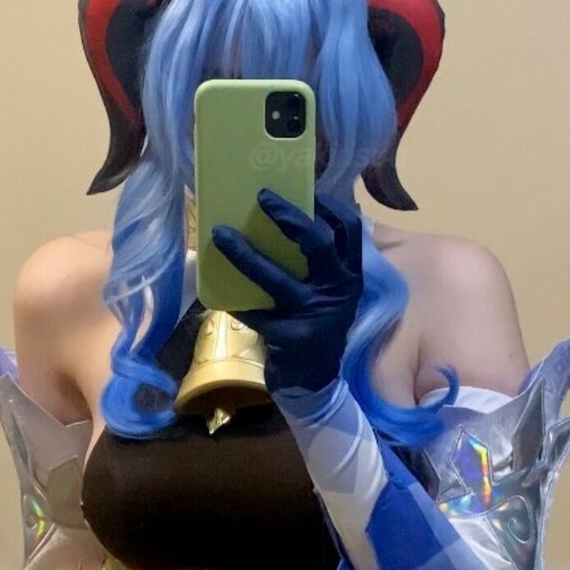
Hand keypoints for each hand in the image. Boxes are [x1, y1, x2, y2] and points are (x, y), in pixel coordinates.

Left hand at [211, 190, 363, 396]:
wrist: (315, 382)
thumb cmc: (317, 327)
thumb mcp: (329, 294)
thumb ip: (317, 265)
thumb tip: (283, 219)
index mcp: (350, 277)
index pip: (350, 230)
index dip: (329, 206)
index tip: (305, 188)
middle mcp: (338, 292)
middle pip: (318, 244)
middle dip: (289, 217)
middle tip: (262, 197)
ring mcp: (313, 315)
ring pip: (276, 277)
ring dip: (244, 253)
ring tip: (220, 234)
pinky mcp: (289, 337)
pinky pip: (254, 311)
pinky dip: (235, 300)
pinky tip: (219, 293)